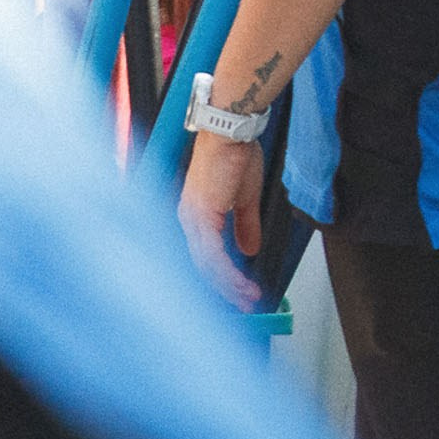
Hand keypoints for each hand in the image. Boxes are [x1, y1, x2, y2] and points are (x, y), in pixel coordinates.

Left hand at [178, 130, 265, 308]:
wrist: (230, 134)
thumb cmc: (235, 156)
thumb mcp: (246, 198)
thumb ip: (246, 226)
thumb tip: (250, 249)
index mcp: (196, 216)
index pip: (205, 256)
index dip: (223, 277)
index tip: (241, 291)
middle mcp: (188, 220)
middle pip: (202, 266)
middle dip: (226, 289)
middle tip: (245, 304)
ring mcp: (192, 220)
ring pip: (206, 265)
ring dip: (229, 285)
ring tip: (249, 297)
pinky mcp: (201, 217)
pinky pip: (212, 255)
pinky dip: (227, 272)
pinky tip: (241, 282)